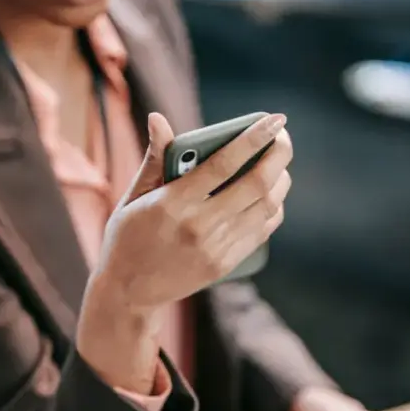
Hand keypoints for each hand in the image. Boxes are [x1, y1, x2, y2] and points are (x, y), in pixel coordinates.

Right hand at [77, 112, 291, 395]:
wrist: (128, 292)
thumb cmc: (127, 236)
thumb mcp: (133, 196)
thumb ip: (154, 158)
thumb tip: (158, 118)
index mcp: (173, 203)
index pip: (224, 163)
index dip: (254, 138)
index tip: (275, 119)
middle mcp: (199, 226)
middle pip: (256, 183)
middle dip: (278, 154)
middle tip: (283, 137)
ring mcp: (215, 248)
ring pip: (265, 207)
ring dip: (280, 179)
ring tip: (278, 163)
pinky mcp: (224, 264)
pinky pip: (261, 230)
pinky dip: (273, 207)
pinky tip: (271, 193)